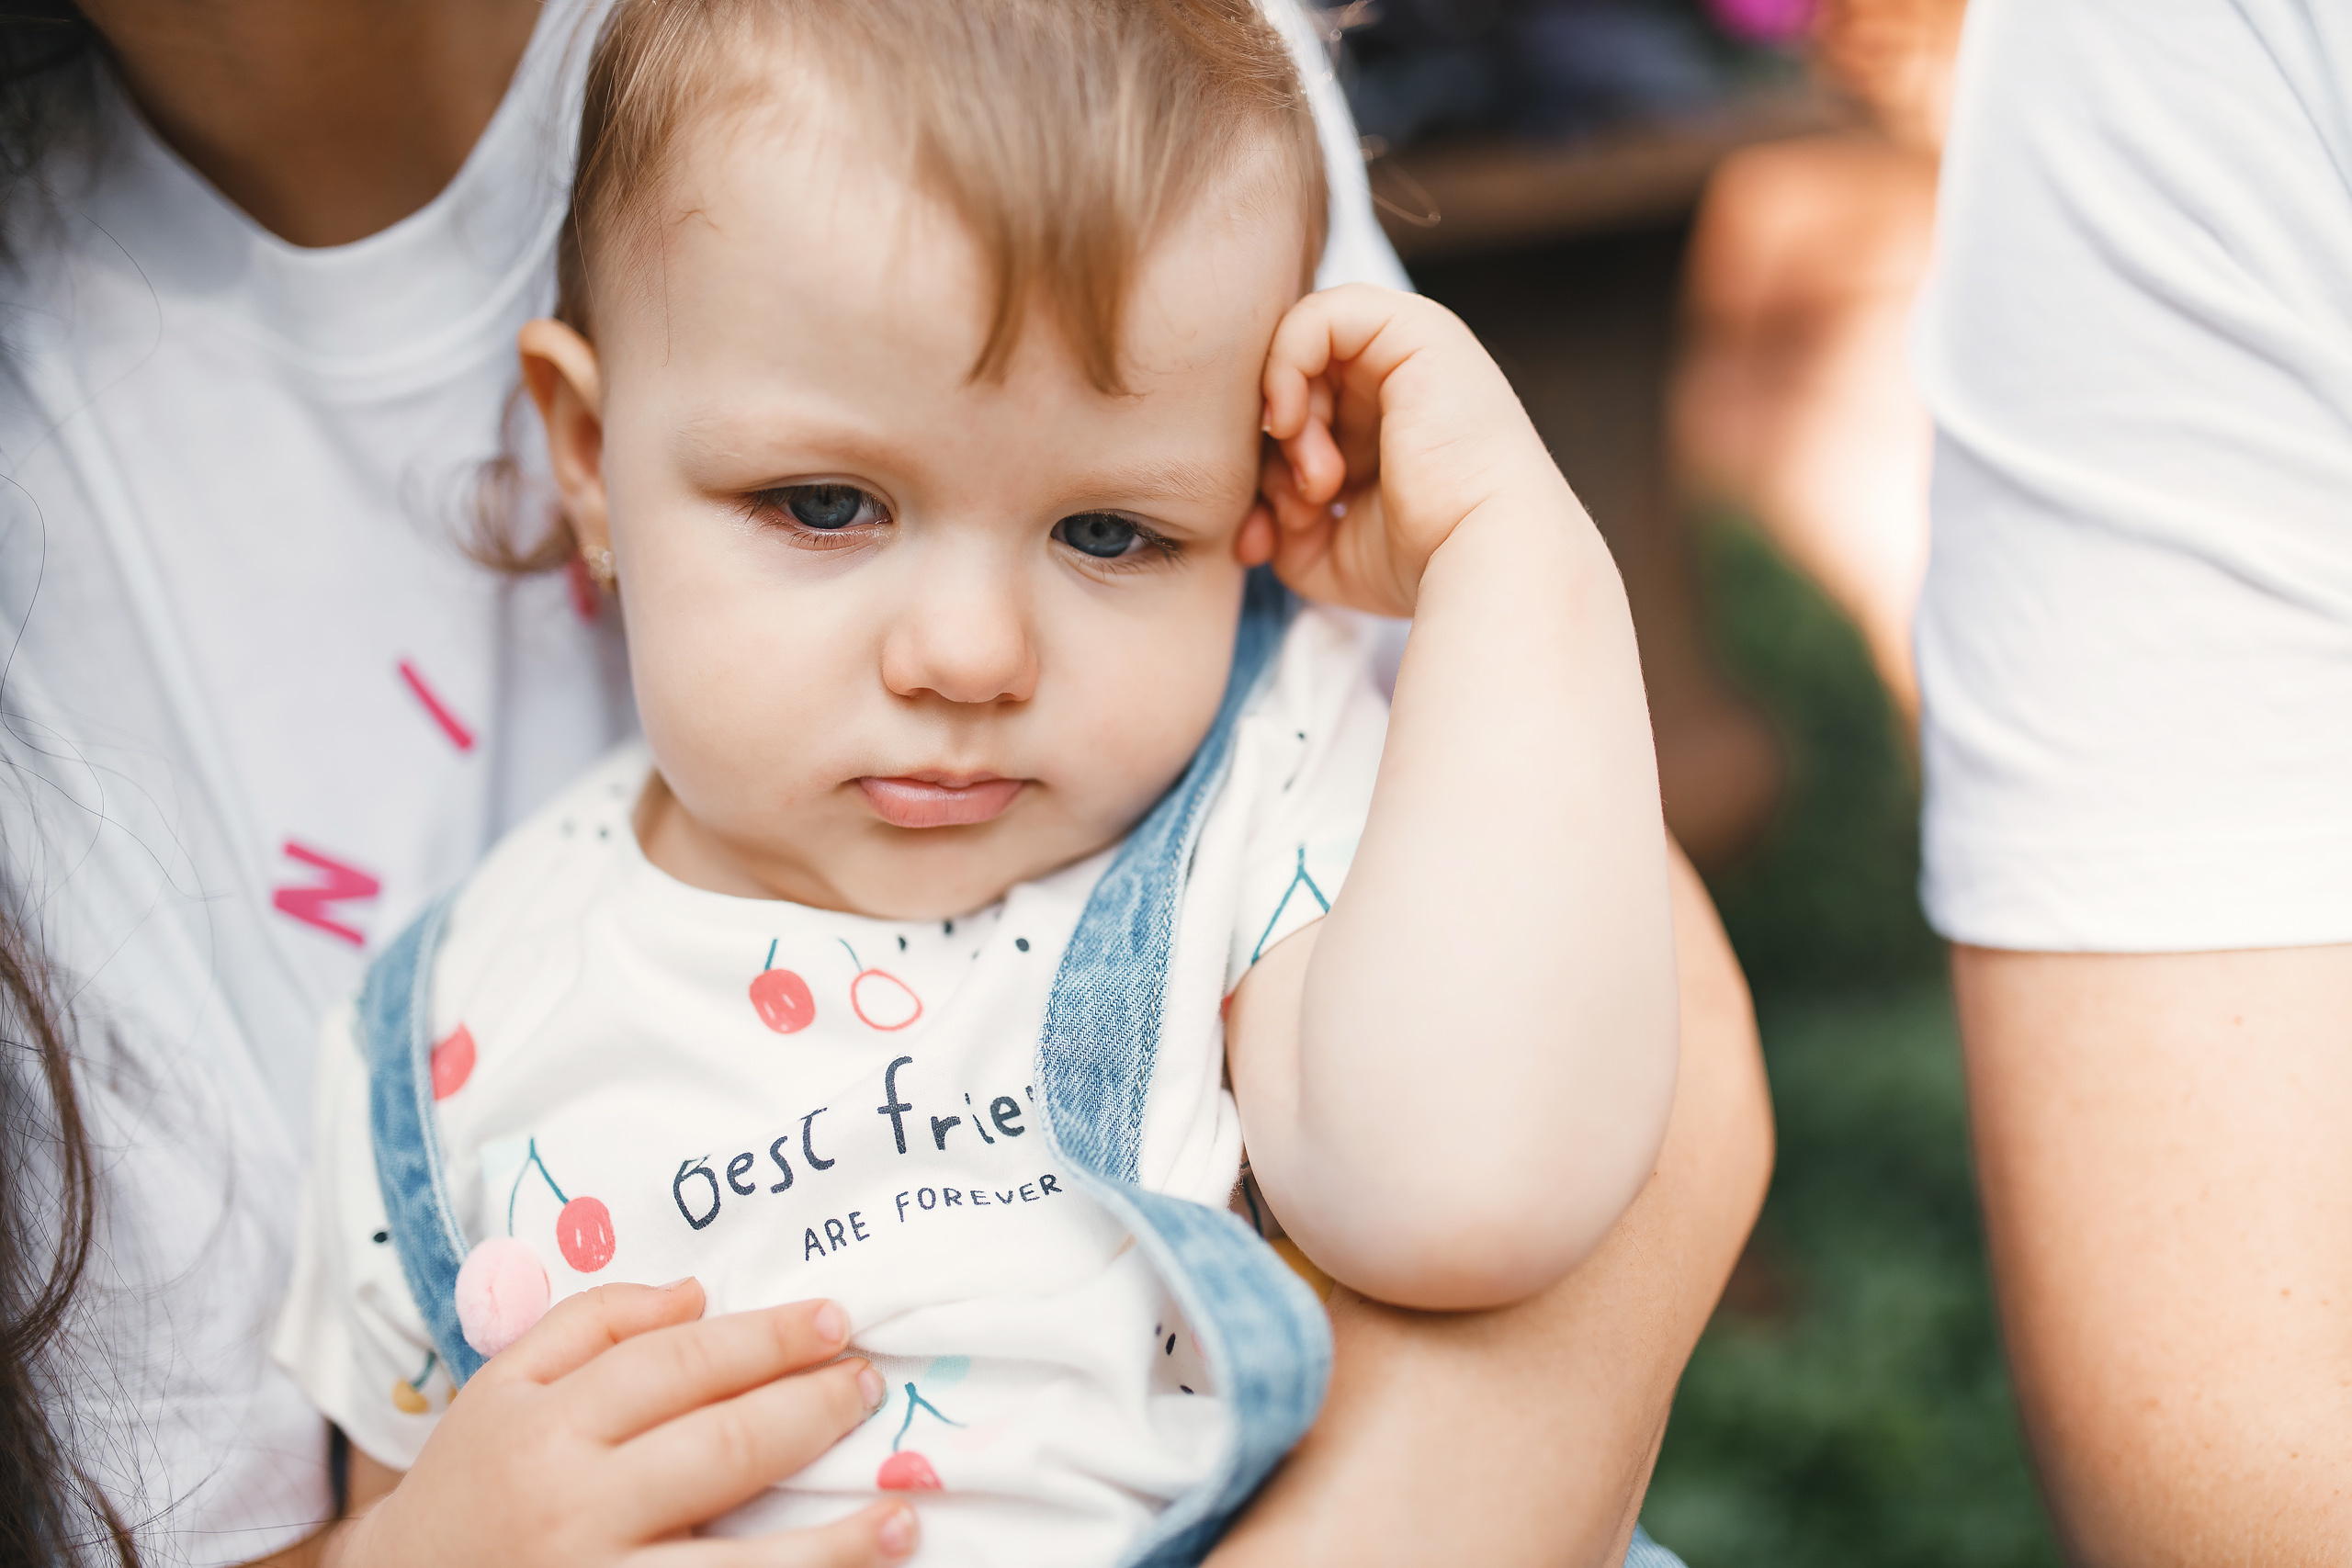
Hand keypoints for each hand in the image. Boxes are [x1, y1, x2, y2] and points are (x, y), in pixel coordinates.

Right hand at [331, 1283, 914, 1567]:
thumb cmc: (472, 1482)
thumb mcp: (502, 1386)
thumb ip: (594, 1323)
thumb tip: (700, 1292)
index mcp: (545, 1424)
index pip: (680, 1365)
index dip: (766, 1339)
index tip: (836, 1322)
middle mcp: (570, 1506)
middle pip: (719, 1447)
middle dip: (809, 1412)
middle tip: (869, 1387)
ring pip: (733, 1564)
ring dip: (831, 1545)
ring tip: (902, 1519)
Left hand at [1245, 285, 1568, 617]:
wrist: (1487, 556)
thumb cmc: (1423, 561)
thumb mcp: (1326, 550)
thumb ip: (1280, 521)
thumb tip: (1247, 522)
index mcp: (1384, 423)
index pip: (1294, 418)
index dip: (1267, 470)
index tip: (1273, 532)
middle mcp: (1396, 378)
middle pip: (1290, 388)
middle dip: (1274, 456)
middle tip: (1301, 508)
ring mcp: (1407, 347)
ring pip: (1297, 356)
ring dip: (1287, 426)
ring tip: (1319, 486)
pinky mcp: (1412, 328)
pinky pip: (1314, 316)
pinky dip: (1284, 368)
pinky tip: (1292, 424)